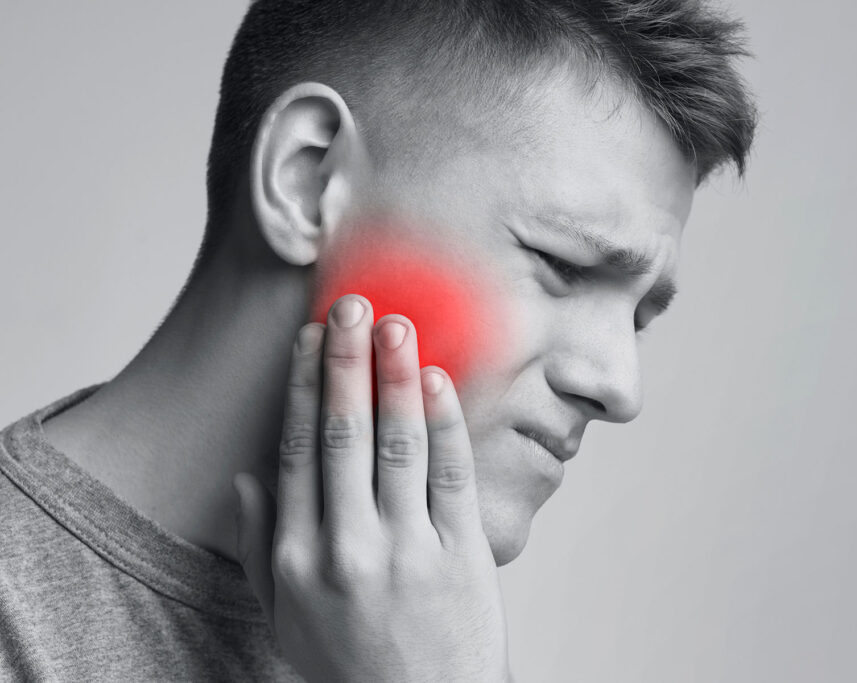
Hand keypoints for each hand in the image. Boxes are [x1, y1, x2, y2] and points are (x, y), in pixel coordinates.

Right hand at [232, 294, 510, 681]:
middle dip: (344, 364)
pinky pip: (451, 476)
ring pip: (397, 445)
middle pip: (341, 436)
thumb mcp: (283, 617)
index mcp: (298, 557)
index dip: (302, 388)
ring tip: (395, 325)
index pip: (295, 451)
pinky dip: (444, 424)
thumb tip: (245, 479)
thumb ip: (260, 548)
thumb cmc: (349, 664)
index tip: (309, 339)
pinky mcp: (461, 555)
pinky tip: (436, 382)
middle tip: (349, 307)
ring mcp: (407, 550)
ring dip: (394, 378)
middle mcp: (347, 548)